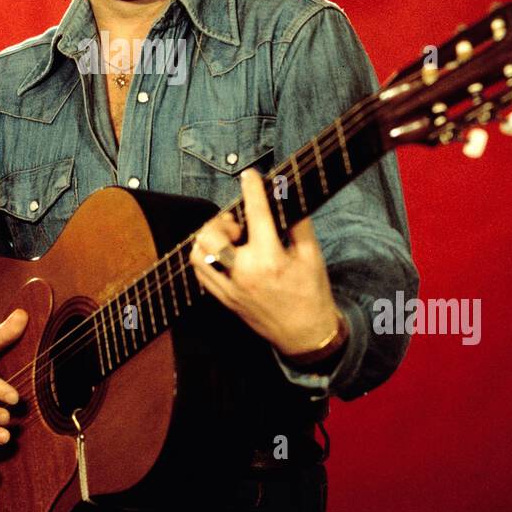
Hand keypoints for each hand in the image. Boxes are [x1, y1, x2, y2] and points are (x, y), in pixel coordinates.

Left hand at [189, 168, 341, 360]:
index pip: (257, 214)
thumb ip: (297, 223)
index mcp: (270, 260)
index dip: (252, 189)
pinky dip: (204, 257)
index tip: (250, 176)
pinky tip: (222, 254)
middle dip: (222, 222)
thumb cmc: (311, 293)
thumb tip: (285, 196)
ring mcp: (231, 288)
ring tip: (229, 239)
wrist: (305, 335)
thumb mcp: (312, 256)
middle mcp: (245, 273)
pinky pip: (199, 272)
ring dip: (209, 238)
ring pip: (198, 253)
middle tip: (239, 225)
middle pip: (212, 235)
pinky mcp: (224, 299)